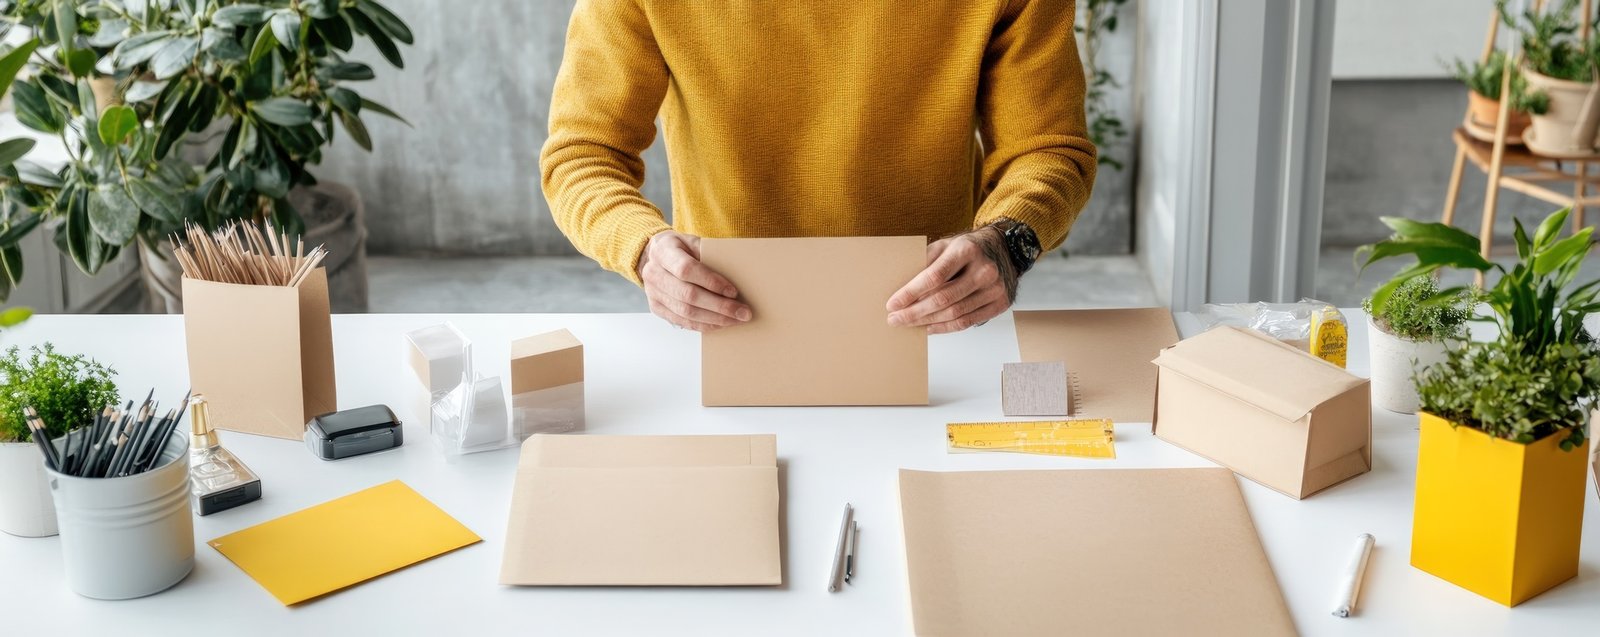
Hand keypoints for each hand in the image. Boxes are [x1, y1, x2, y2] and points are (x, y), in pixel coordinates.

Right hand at [638, 230, 752, 331]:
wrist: (655, 255)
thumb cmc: (680, 248)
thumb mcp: (693, 241)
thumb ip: (709, 254)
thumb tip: (736, 276)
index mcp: (662, 251)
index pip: (686, 270)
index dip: (711, 282)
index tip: (733, 291)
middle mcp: (653, 273)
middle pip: (688, 295)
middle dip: (719, 306)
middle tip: (743, 312)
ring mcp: (653, 293)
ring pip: (686, 312)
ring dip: (715, 319)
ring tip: (736, 319)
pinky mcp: (657, 308)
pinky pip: (682, 321)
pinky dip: (704, 324)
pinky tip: (720, 323)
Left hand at [885, 228, 1018, 333]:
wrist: (1005, 249)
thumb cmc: (970, 247)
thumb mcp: (947, 244)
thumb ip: (926, 261)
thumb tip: (901, 285)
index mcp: (967, 250)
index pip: (934, 276)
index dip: (911, 293)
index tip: (893, 303)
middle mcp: (984, 270)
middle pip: (943, 299)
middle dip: (914, 312)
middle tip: (895, 319)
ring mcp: (995, 289)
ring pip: (954, 314)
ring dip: (927, 322)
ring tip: (908, 324)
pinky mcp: (1000, 303)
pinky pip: (967, 322)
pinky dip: (945, 327)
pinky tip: (929, 327)